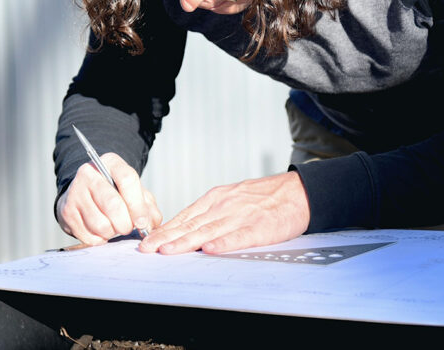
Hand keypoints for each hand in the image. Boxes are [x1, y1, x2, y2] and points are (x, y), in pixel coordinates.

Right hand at [57, 152, 162, 245]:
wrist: (84, 195)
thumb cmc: (115, 194)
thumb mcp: (135, 193)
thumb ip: (148, 207)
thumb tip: (148, 225)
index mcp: (110, 162)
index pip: (127, 179)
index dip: (137, 205)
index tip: (142, 222)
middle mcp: (89, 173)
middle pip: (112, 204)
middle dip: (125, 223)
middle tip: (128, 228)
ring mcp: (75, 192)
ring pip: (100, 224)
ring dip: (112, 233)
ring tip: (113, 227)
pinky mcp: (66, 212)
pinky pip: (88, 236)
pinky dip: (99, 239)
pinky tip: (100, 231)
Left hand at [138, 171, 309, 254]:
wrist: (297, 192)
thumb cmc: (262, 198)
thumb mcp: (230, 199)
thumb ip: (208, 214)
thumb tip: (184, 230)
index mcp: (215, 199)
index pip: (184, 217)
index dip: (164, 230)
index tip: (146, 241)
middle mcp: (224, 206)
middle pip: (190, 225)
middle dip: (166, 238)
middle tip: (146, 249)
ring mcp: (241, 216)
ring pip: (208, 231)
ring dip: (186, 242)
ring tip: (167, 251)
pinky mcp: (259, 227)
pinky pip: (239, 237)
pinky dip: (224, 243)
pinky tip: (210, 250)